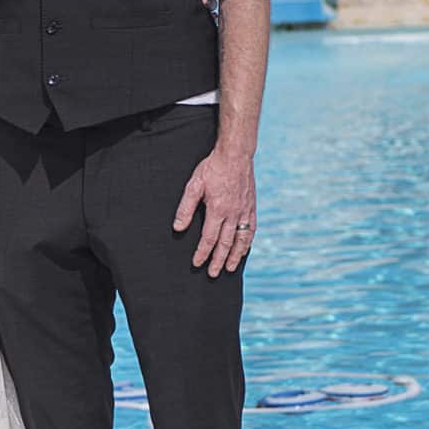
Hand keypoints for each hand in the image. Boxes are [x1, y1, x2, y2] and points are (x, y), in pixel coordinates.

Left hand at [174, 142, 256, 275]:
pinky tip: (243, 249)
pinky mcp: (251, 207)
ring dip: (235, 256)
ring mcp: (244, 211)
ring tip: (229, 268)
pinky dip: (247, 243)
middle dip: (218, 261)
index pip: (209, 238)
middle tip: (213, 274)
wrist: (236, 154)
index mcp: (218, 210)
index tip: (196, 263)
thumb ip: (186, 208)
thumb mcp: (194, 185)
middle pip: (225, 244)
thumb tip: (178, 227)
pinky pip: (251, 230)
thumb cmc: (212, 168)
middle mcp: (233, 214)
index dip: (202, 253)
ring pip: (240, 240)